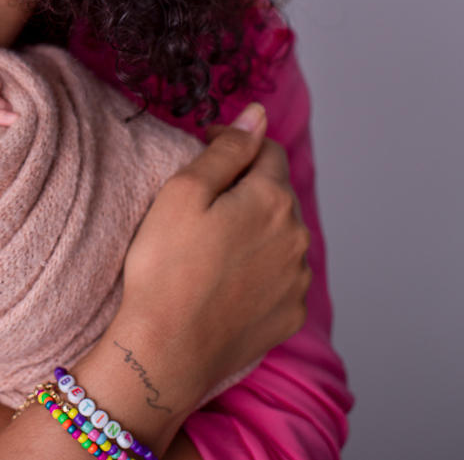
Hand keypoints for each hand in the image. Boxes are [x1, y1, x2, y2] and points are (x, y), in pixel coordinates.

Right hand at [71, 104, 310, 449]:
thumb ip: (227, 148)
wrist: (166, 350)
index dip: (233, 144)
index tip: (202, 151)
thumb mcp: (184, 190)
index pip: (265, 150)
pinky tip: (225, 280)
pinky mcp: (289, 315)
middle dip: (245, 188)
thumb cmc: (165, 267)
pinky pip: (279, 278)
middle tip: (200, 204)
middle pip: (275, 193)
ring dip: (255, 230)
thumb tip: (258, 114)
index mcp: (273, 198)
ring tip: (211, 246)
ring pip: (280, 236)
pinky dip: (259, 270)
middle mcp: (297, 237)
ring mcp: (296, 280)